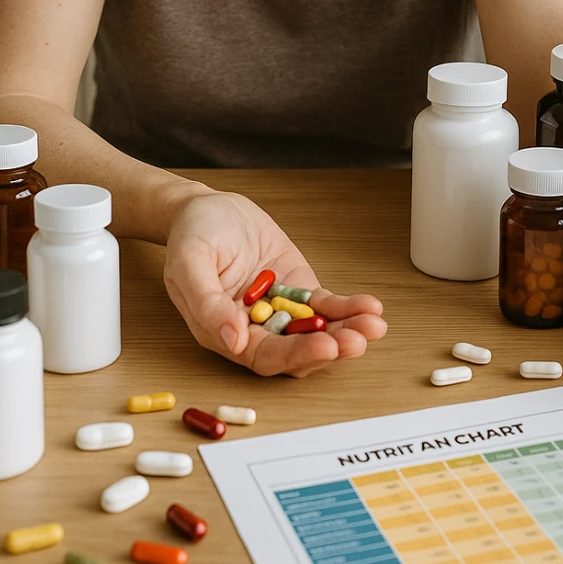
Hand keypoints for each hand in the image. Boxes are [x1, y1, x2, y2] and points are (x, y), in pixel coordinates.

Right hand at [163, 190, 386, 377]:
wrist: (207, 207)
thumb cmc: (192, 233)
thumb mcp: (189, 260)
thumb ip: (206, 302)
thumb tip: (232, 341)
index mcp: (222, 331)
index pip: (263, 356)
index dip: (295, 355)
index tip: (325, 347)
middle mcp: (253, 329)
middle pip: (297, 352)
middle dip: (331, 348)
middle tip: (358, 339)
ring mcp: (279, 311)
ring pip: (317, 333)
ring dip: (346, 332)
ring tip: (373, 325)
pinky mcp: (297, 292)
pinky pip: (325, 307)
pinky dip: (348, 309)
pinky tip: (369, 307)